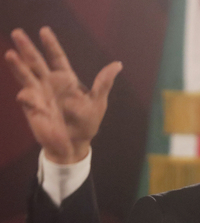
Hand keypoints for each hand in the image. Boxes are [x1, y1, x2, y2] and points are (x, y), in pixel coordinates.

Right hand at [4, 27, 122, 163]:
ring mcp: (39, 95)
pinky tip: (30, 97)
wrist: (74, 144)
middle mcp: (50, 84)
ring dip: (18, 66)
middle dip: (27, 48)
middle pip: (36, 62)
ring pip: (26, 76)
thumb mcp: (97, 102)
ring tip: (10, 54)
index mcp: (66, 80)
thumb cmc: (87, 123)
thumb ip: (103, 83)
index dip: (51, 45)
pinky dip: (28, 97)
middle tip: (17, 33)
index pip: (57, 58)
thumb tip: (118, 64)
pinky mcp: (32, 108)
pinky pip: (26, 98)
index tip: (44, 31)